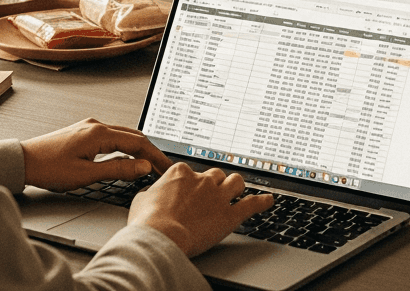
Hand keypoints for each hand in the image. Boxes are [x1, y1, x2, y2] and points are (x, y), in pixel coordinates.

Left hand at [21, 118, 172, 191]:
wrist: (23, 161)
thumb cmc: (48, 168)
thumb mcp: (86, 175)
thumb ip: (117, 170)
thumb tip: (141, 167)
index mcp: (99, 133)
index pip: (138, 142)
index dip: (155, 156)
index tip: (165, 167)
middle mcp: (97, 125)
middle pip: (134, 135)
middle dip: (150, 152)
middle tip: (162, 167)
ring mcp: (90, 126)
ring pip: (123, 134)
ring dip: (138, 149)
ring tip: (148, 165)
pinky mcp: (84, 132)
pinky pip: (113, 136)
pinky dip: (125, 146)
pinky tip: (126, 157)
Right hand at [128, 163, 273, 257]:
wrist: (160, 237)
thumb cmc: (147, 221)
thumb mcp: (141, 199)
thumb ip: (152, 191)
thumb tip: (152, 192)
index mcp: (181, 172)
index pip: (192, 172)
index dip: (192, 183)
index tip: (190, 191)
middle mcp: (202, 180)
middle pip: (215, 175)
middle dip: (214, 184)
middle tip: (211, 195)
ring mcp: (217, 196)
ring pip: (235, 182)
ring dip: (235, 187)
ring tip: (236, 192)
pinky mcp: (229, 215)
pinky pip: (251, 204)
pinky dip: (262, 202)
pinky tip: (268, 200)